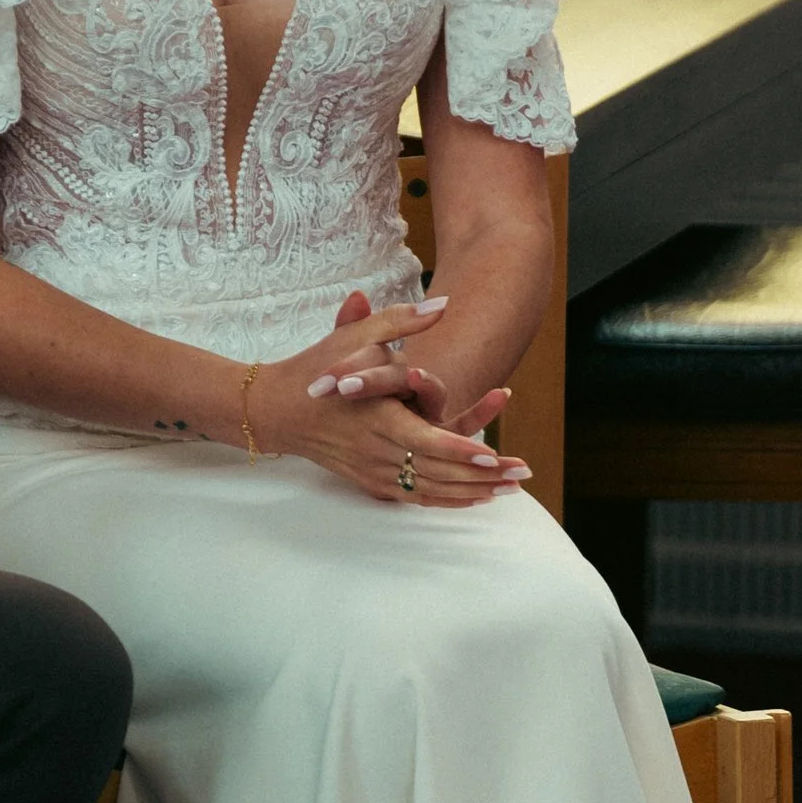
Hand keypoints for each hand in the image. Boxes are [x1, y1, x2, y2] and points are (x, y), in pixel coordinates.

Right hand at [248, 290, 529, 507]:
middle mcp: (377, 452)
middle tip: (522, 477)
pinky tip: (475, 499)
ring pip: (431, 490)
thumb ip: (403, 320)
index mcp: (378, 419)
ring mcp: (374, 472)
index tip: (493, 456)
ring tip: (510, 490)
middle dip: (483, 477)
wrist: (278, 409)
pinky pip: (416, 498)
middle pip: (438, 472)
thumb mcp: (359, 337)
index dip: (461, 450)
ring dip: (472, 493)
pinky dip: (447, 500)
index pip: (427, 442)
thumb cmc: (321, 369)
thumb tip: (444, 303)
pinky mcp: (371, 482)